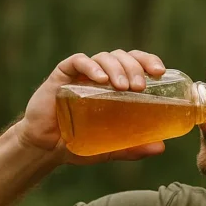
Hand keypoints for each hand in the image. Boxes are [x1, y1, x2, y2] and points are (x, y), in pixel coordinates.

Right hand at [17, 49, 168, 164]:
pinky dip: (91, 66)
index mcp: (114, 85)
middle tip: (140, 87)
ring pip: (103, 57)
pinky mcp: (61, 75)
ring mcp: (80, 74)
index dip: (148, 61)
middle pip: (121, 57)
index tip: (160, 72)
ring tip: (123, 87)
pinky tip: (100, 79)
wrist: (46, 148)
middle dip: (134, 67)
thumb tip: (160, 148)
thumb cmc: (78, 142)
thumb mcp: (110, 147)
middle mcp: (99, 75)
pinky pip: (78, 61)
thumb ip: (132, 147)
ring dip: (116, 68)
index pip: (135, 63)